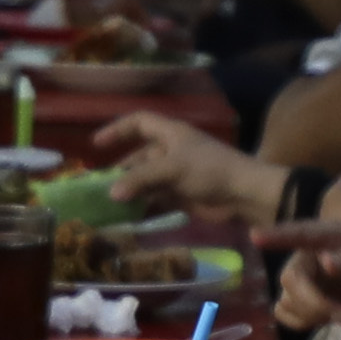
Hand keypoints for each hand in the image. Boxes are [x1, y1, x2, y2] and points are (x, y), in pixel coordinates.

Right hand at [91, 115, 280, 226]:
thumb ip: (140, 180)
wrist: (244, 195)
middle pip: (139, 156)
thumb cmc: (209, 170)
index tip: (96, 144)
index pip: (139, 122)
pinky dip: (142, 206)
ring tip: (108, 204)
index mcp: (171, 134)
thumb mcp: (172, 169)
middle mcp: (172, 151)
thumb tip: (111, 193)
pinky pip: (155, 199)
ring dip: (129, 191)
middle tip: (98, 186)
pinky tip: (128, 216)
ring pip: (146, 180)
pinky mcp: (181, 195)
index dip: (117, 130)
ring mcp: (176, 174)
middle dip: (120, 170)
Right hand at [262, 220, 340, 339]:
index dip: (277, 235)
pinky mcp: (312, 303)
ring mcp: (313, 281)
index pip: (300, 233)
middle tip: (337, 314)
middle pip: (289, 276)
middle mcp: (315, 255)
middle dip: (309, 299)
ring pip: (287, 297)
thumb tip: (324, 262)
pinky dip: (300, 321)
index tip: (255, 237)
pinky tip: (323, 322)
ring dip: (308, 312)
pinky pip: (287, 313)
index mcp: (332, 236)